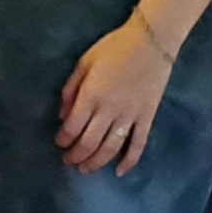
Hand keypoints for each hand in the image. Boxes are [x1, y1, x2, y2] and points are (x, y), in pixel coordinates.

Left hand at [56, 19, 173, 175]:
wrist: (152, 41)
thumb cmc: (114, 47)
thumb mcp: (84, 62)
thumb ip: (71, 89)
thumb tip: (62, 115)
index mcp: (91, 95)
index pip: (73, 127)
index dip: (63, 139)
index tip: (59, 143)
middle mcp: (109, 110)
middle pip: (89, 143)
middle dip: (75, 156)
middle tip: (68, 161)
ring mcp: (130, 116)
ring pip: (111, 148)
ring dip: (96, 162)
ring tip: (85, 169)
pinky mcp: (147, 117)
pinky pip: (138, 144)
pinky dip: (130, 161)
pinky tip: (120, 172)